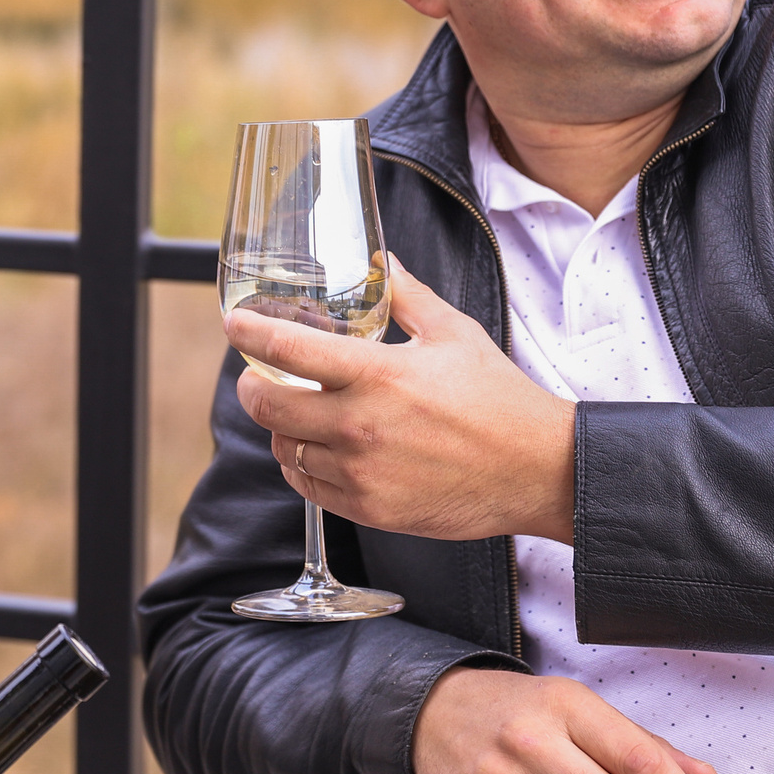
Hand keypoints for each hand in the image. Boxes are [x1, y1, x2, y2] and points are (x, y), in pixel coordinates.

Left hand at [228, 256, 576, 541]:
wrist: (538, 471)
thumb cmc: (500, 401)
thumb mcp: (454, 334)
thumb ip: (407, 296)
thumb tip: (382, 264)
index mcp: (378, 375)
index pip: (287, 349)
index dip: (249, 333)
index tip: (234, 325)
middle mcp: (360, 426)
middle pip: (267, 405)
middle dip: (252, 386)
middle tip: (256, 376)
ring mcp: (362, 473)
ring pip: (284, 448)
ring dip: (280, 428)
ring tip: (295, 413)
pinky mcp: (370, 509)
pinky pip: (308, 486)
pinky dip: (301, 465)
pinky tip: (315, 449)